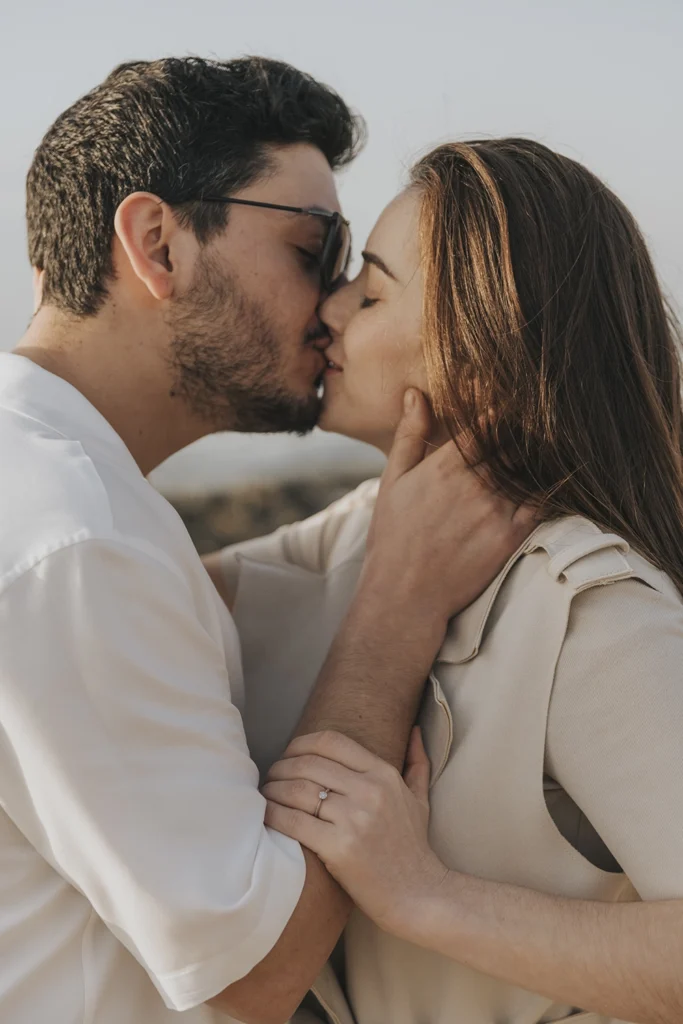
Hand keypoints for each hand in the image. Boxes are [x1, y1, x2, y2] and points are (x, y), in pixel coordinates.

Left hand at [263, 728, 447, 934]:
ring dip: (273, 790)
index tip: (289, 755)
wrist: (418, 894)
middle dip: (281, 767)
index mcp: (383, 774)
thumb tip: (415, 731)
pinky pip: (293, 822)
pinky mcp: (338, 848)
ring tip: (267, 795)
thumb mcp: (419, 799)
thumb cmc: (413, 847)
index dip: (301, 744)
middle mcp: (369, 791)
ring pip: (297, 790)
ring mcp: (354, 819)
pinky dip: (273, 815)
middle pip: (308, 764)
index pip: (331, 742)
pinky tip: (267, 816)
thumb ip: (417, 763)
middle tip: (271, 777)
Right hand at [363, 388, 536, 625]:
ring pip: (529, 466)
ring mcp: (496, 510)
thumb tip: (415, 393)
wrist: (405, 594)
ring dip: (539, 449)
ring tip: (553, 435)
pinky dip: (552, 483)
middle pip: (512, 441)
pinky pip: (542, 502)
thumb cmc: (394, 537)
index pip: (485, 421)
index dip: (500, 405)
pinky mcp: (511, 536)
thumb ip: (409, 435)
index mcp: (445, 466)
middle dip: (524, 425)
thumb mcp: (392, 480)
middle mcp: (475, 483)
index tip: (510, 393)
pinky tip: (559, 472)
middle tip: (540, 409)